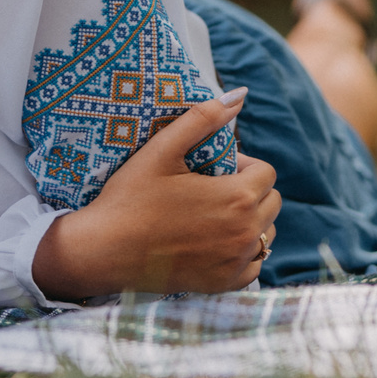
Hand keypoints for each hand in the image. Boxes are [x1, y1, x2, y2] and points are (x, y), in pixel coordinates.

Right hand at [31, 90, 280, 300]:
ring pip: (268, 235)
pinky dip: (242, 254)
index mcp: (237, 196)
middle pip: (272, 203)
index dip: (243, 166)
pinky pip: (254, 266)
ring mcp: (237, 261)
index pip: (266, 173)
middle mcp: (247, 231)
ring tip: (214, 217)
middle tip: (213, 191)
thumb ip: (201, 119)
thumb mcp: (161, 151)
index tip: (214, 169)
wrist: (104, 251)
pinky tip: (214, 245)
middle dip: (250, 191)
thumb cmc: (129, 198)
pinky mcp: (225, 283)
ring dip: (251, 222)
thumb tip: (239, 94)